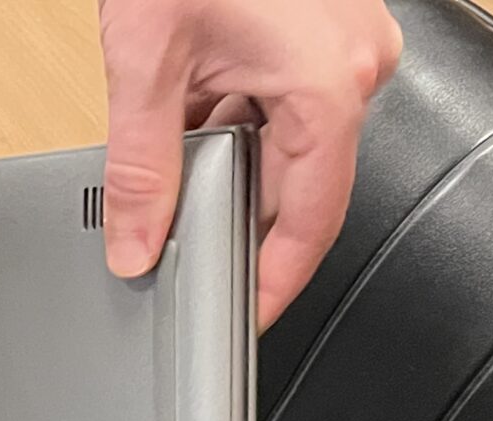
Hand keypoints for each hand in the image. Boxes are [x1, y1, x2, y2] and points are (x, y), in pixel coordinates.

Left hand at [97, 0, 401, 324]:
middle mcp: (356, 63)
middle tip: (183, 242)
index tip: (248, 319)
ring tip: (180, 144)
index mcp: (327, 85)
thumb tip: (136, 243)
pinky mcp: (331, 22)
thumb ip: (141, 166)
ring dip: (235, 153)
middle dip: (237, 211)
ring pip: (294, 137)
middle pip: (300, 184)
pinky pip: (294, 91)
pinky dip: (244, 108)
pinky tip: (197, 98)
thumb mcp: (148, 59)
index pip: (311, 223)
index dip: (275, 282)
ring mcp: (350, 38)